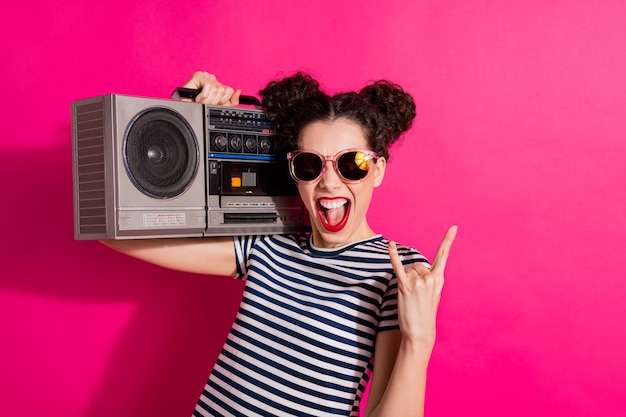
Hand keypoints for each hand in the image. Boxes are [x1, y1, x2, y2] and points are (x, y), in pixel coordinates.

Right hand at [182, 71, 241, 105]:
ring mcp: (206, 77)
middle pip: (223, 90)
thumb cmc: (199, 108)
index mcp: (218, 86)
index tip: (214, 104)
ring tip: (200, 101)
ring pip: (216, 89)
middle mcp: (213, 80)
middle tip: (205, 104)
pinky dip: (203, 95)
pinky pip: (208, 86)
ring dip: (207, 100)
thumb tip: (239, 91)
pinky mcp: (198, 75)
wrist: (185, 109)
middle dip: (214, 101)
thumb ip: (232, 102)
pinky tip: (197, 97)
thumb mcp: (219, 107)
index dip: (223, 101)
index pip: (229, 90)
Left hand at [388, 225, 456, 350]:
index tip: (454, 227)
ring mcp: (418, 281)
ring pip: (407, 270)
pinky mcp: (405, 286)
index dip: (448, 241)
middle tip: (416, 295)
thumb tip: (415, 268)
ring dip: (405, 281)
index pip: (443, 256)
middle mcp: (430, 278)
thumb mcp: (433, 294)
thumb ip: (428, 278)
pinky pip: (398, 267)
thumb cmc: (425, 313)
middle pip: (417, 264)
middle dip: (413, 276)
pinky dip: (393, 255)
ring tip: (410, 297)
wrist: (420, 331)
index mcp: (439, 279)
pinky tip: (391, 245)